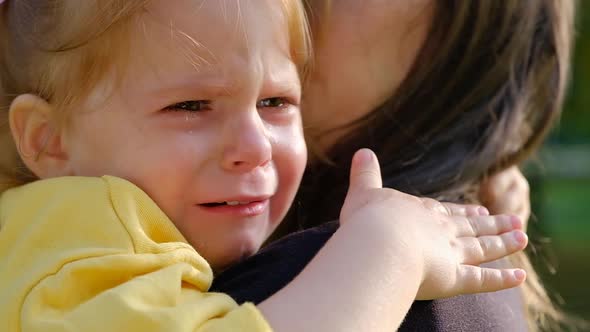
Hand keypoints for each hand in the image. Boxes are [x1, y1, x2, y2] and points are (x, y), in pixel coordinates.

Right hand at [340, 149, 527, 299]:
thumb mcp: (363, 193)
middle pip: (470, 226)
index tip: (479, 209)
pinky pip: (483, 280)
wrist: (378, 245)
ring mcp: (450, 254)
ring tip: (523, 237)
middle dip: (491, 223)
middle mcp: (440, 231)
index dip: (461, 211)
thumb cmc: (367, 221)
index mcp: (420, 212)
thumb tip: (362, 151)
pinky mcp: (454, 278)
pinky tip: (520, 276)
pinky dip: (502, 279)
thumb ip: (364, 175)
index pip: (445, 211)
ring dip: (503, 243)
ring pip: (482, 248)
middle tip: (513, 220)